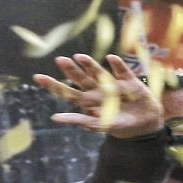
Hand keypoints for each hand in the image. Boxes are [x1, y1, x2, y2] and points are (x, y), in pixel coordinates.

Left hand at [34, 54, 163, 138]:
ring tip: (79, 57)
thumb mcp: (98, 125)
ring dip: (90, 65)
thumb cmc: (119, 125)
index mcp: (88, 101)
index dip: (53, 85)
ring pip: (99, 72)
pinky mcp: (130, 82)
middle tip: (59, 60)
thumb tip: (54, 118)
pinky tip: (111, 59)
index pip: (67, 92)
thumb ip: (77, 120)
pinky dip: (117, 66)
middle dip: (71, 70)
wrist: (145, 124)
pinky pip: (122, 72)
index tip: (37, 77)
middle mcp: (98, 90)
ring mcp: (113, 84)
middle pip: (81, 79)